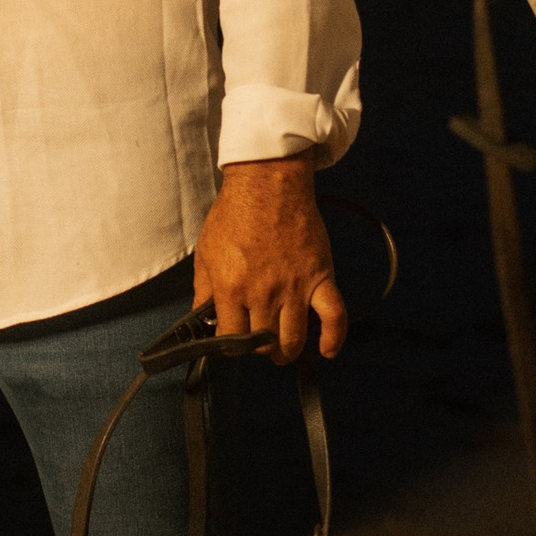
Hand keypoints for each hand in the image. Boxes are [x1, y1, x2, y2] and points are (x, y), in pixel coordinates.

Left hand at [193, 160, 345, 363]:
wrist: (269, 183)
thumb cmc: (234, 215)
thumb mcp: (206, 253)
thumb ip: (203, 291)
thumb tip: (201, 319)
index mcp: (232, 287)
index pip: (231, 338)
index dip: (229, 347)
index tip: (231, 342)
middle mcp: (264, 292)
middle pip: (263, 342)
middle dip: (257, 349)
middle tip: (256, 342)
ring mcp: (295, 287)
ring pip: (294, 338)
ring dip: (286, 352)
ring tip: (280, 351)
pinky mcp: (320, 276)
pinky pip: (334, 315)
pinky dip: (333, 338)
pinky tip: (326, 350)